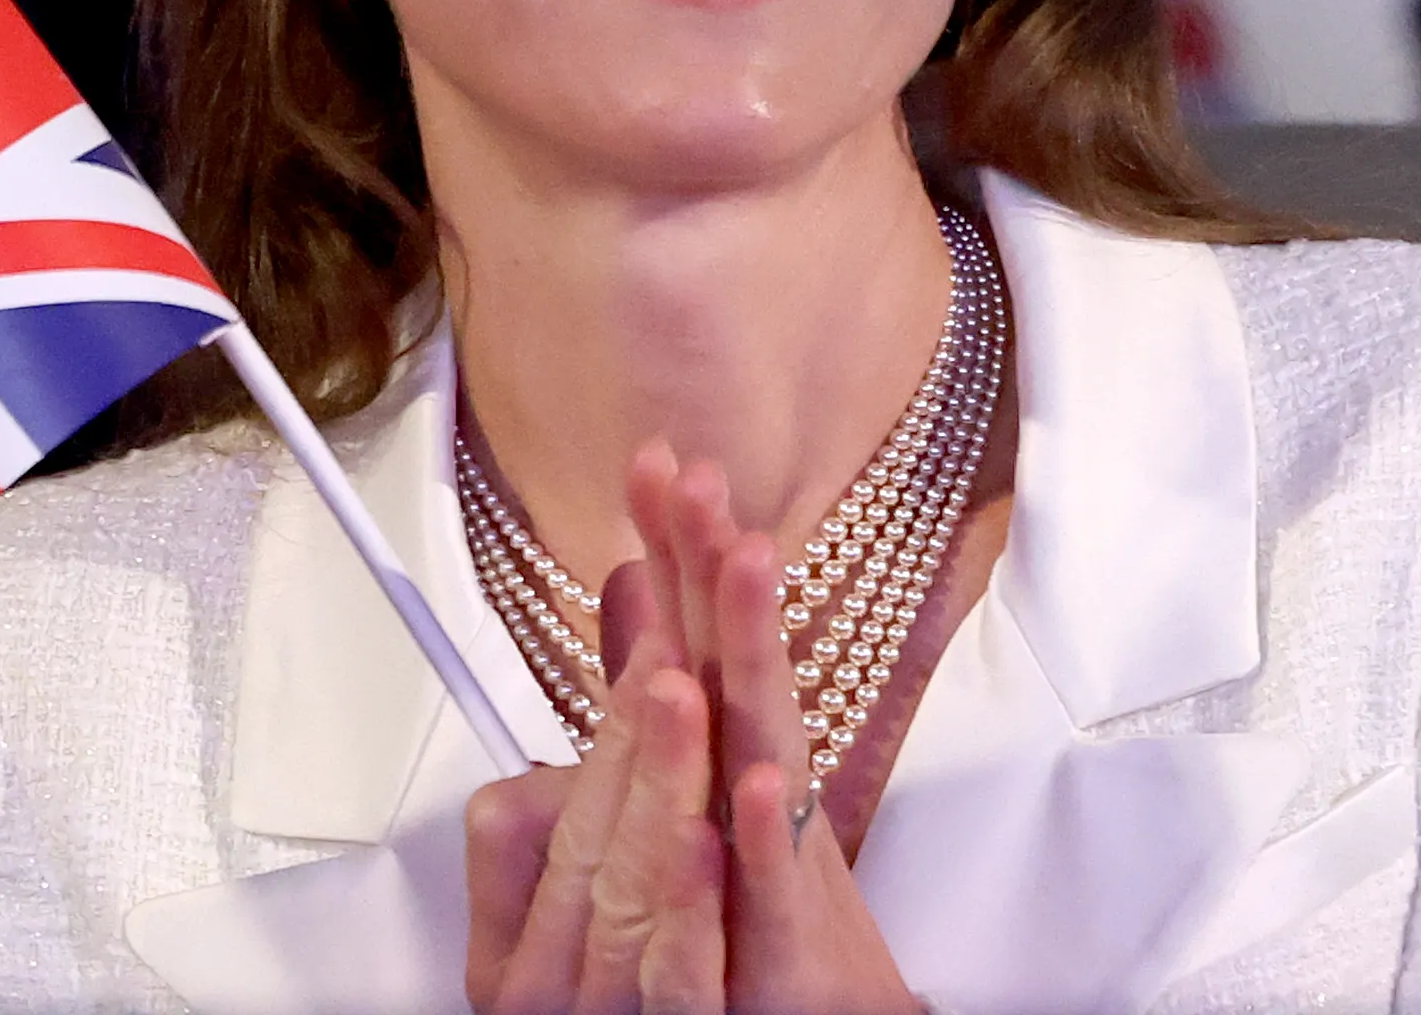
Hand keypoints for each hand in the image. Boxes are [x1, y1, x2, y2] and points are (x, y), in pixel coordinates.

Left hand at [463, 443, 919, 1014]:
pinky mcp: (790, 960)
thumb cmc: (771, 930)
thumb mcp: (712, 802)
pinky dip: (765, 846)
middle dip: (721, 570)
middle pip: (737, 669)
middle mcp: (762, 800)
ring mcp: (781, 873)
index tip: (659, 462)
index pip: (701, 641)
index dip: (680, 554)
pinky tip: (756, 788)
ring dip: (755, 660)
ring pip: (763, 757)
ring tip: (744, 565)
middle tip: (703, 477)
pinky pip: (771, 901)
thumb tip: (630, 600)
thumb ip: (664, 703)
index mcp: (735, 764)